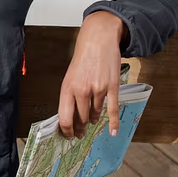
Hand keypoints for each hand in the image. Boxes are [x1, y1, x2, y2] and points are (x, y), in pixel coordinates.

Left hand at [57, 12, 126, 139]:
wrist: (98, 40)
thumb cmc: (83, 59)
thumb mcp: (70, 76)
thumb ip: (69, 95)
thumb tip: (70, 115)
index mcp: (67, 88)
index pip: (64, 117)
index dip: (66, 130)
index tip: (68, 136)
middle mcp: (81, 90)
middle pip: (80, 119)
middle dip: (80, 129)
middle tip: (80, 134)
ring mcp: (97, 89)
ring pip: (94, 114)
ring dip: (92, 120)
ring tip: (91, 122)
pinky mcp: (111, 87)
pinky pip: (112, 109)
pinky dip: (112, 122)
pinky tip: (112, 131)